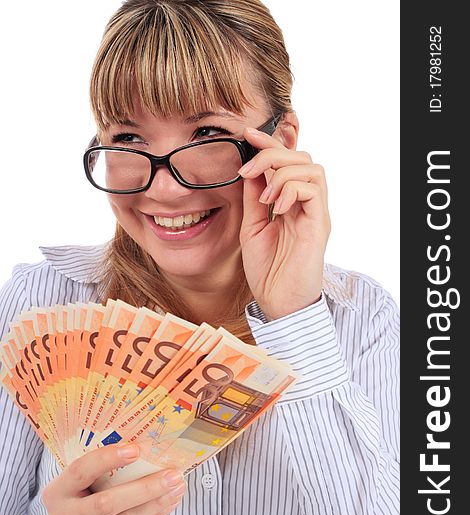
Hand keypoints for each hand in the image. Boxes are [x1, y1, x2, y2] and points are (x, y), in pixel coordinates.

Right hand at [42, 444, 185, 514]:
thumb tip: (148, 445)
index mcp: (58, 490)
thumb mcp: (85, 480)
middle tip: (172, 475)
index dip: (107, 459)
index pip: (80, 471)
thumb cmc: (87, 493)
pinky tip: (170, 503)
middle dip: (144, 489)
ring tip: (177, 487)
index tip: (136, 449)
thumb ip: (105, 467)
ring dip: (155, 504)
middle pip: (106, 504)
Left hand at [238, 127, 329, 320]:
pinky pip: (313, 189)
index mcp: (291, 203)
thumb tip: (250, 167)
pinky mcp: (319, 224)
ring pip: (311, 168)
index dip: (270, 143)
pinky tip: (276, 207)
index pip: (287, 163)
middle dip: (272, 155)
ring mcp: (315, 213)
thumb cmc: (268, 269)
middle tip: (249, 171)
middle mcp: (307, 204)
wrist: (277, 301)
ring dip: (281, 173)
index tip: (247, 134)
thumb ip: (254, 197)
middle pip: (302, 158)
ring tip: (265, 198)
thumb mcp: (252, 225)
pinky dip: (291, 189)